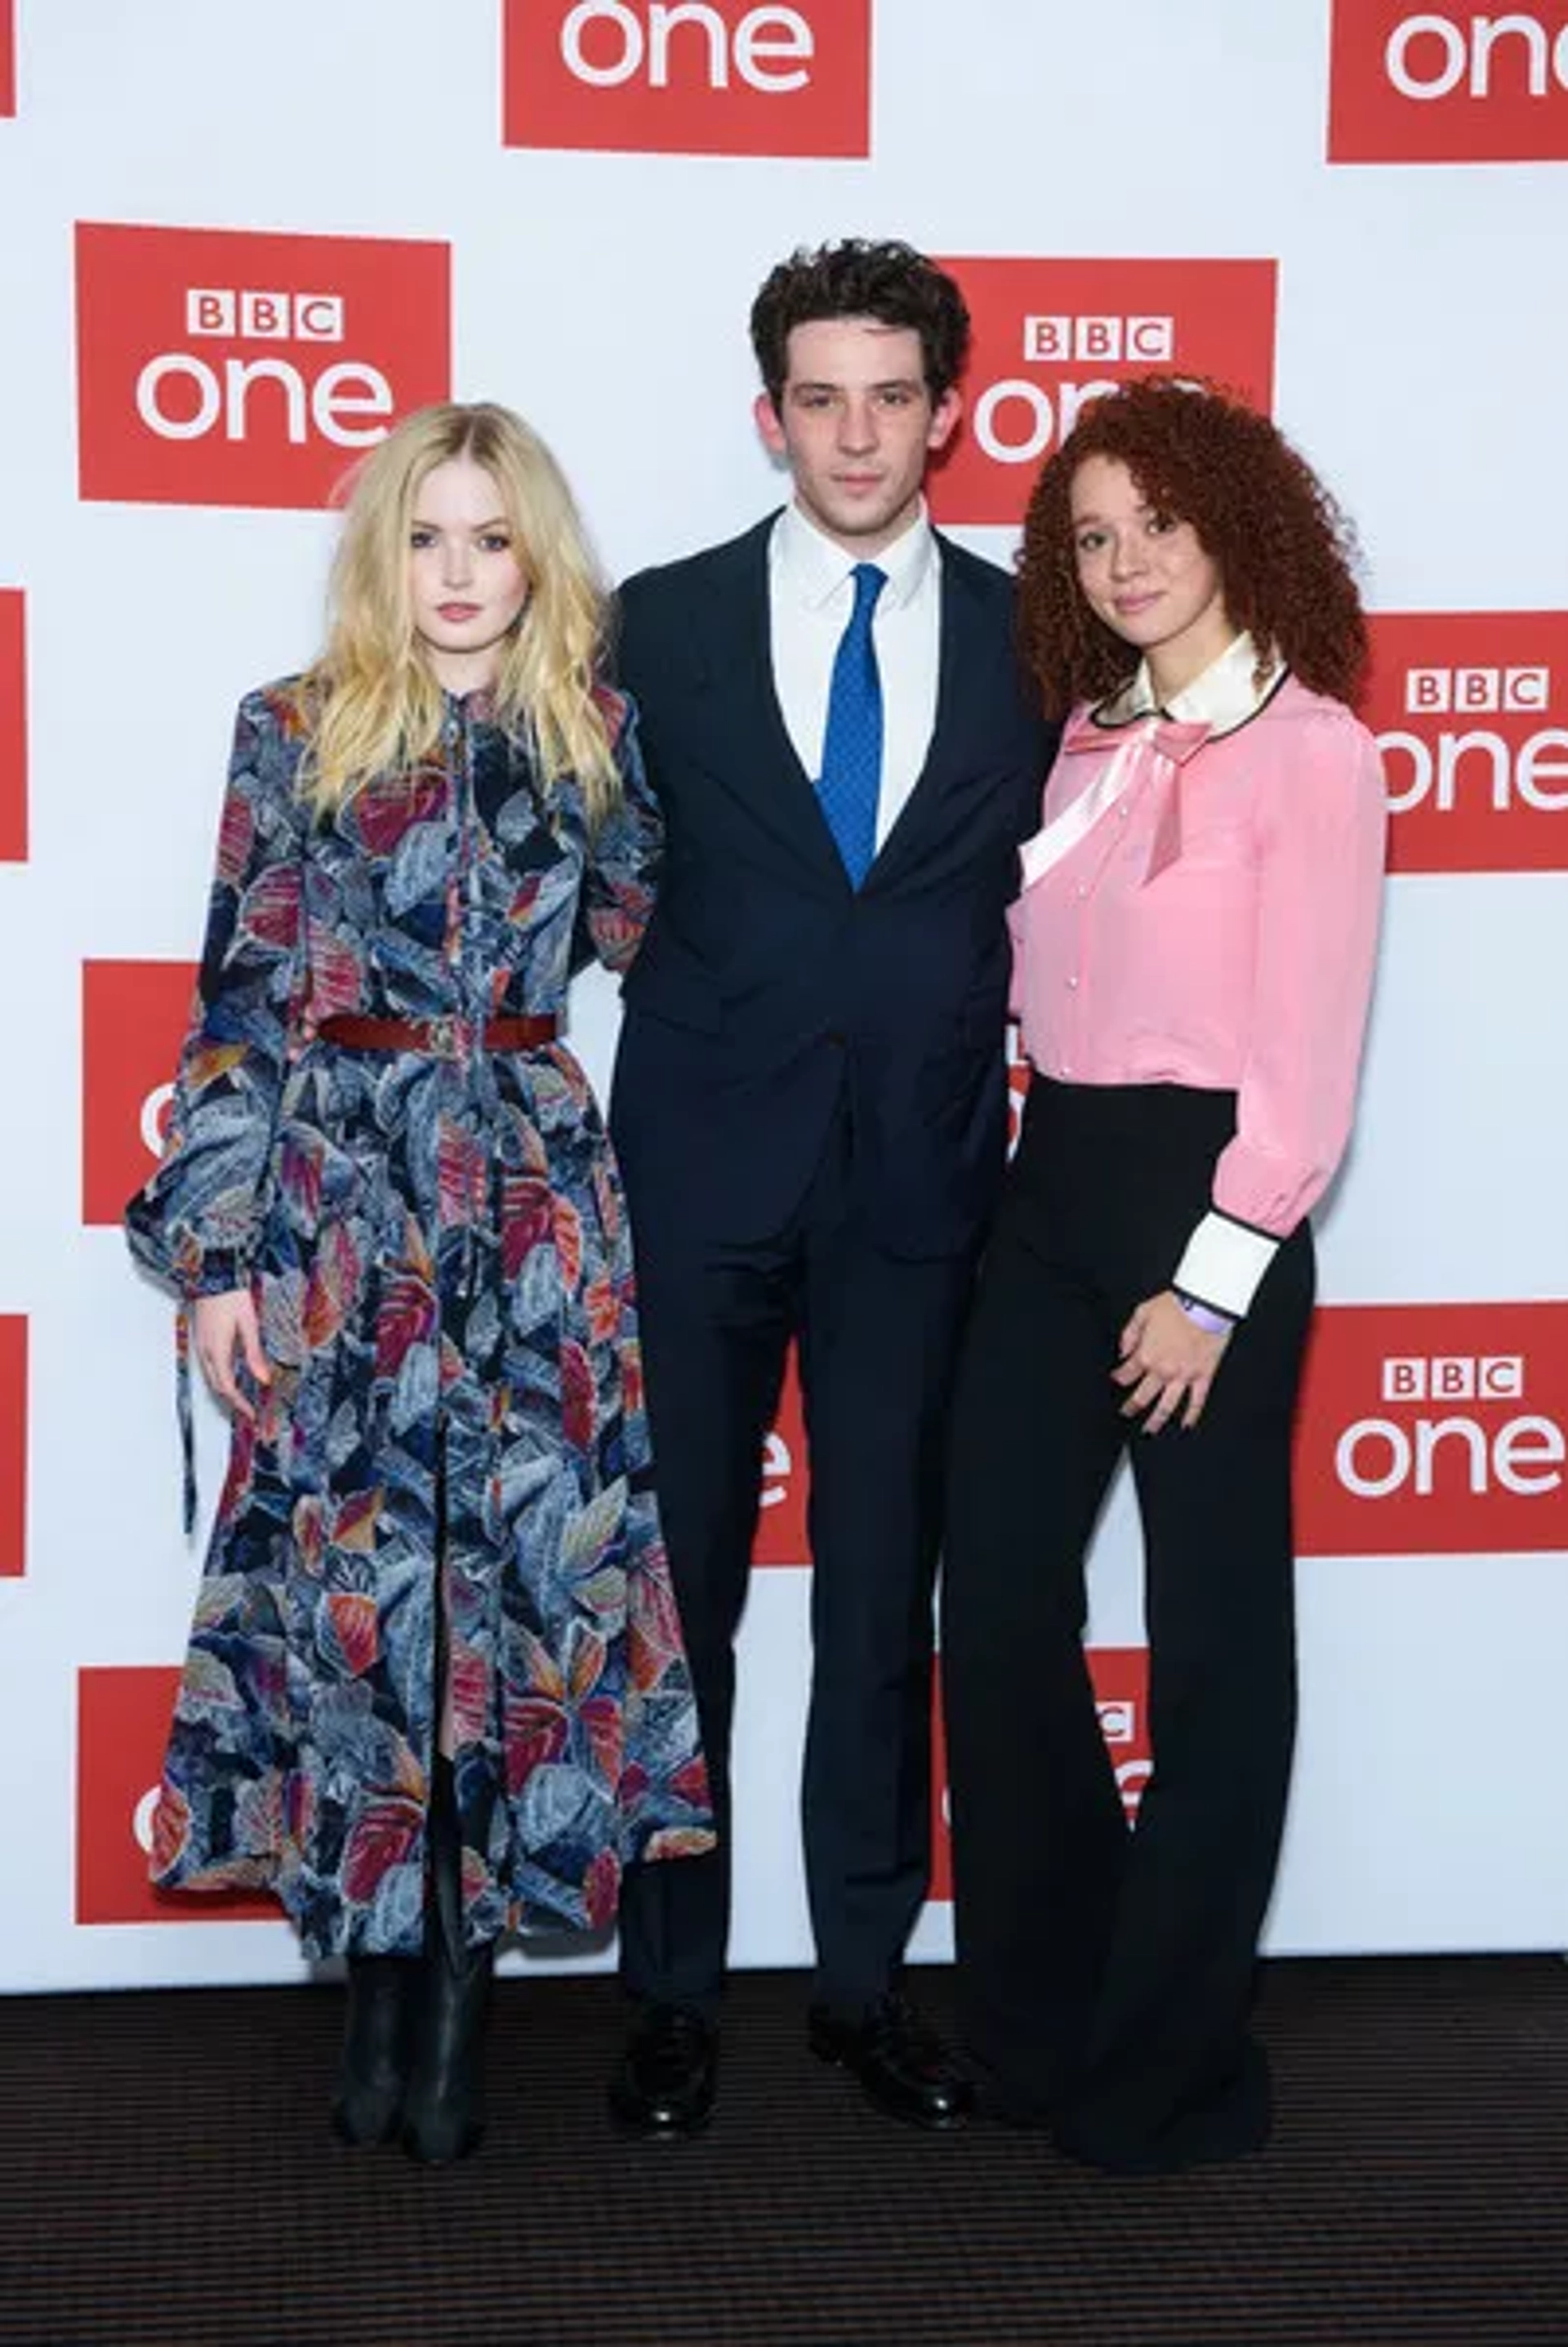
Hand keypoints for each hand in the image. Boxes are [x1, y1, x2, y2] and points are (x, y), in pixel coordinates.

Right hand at [192, 1288, 270, 1421]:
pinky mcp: (202, 1339)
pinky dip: (220, 1377)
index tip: (251, 1413)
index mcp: (217, 1350)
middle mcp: (205, 1351)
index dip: (239, 1403)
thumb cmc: (231, 1296)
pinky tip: (232, 1377)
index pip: (227, 1387)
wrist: (213, 1278)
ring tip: (242, 1398)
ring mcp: (201, 1345)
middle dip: (232, 1401)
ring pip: (212, 1377)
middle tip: (248, 1410)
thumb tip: (263, 1378)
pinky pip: (209, 1366)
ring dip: (226, 1390)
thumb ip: (254, 1353)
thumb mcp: (249, 1325)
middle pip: (217, 1386)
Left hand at [1112, 1290, 1229, 1433]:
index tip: (1117, 1380)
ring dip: (1156, 1421)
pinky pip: (1197, 1402)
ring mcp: (1183, 1376)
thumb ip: (1129, 1334)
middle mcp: (1163, 1370)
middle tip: (1126, 1413)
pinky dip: (1191, 1416)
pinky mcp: (1203, 1377)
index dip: (1119, 1378)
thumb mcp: (1142, 1312)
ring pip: (1166, 1406)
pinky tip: (1186, 1426)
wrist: (1205, 1304)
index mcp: (1146, 1355)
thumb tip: (1123, 1351)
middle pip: (1142, 1396)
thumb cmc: (1176, 1306)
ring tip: (1149, 1431)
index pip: (1126, 1374)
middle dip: (1131, 1407)